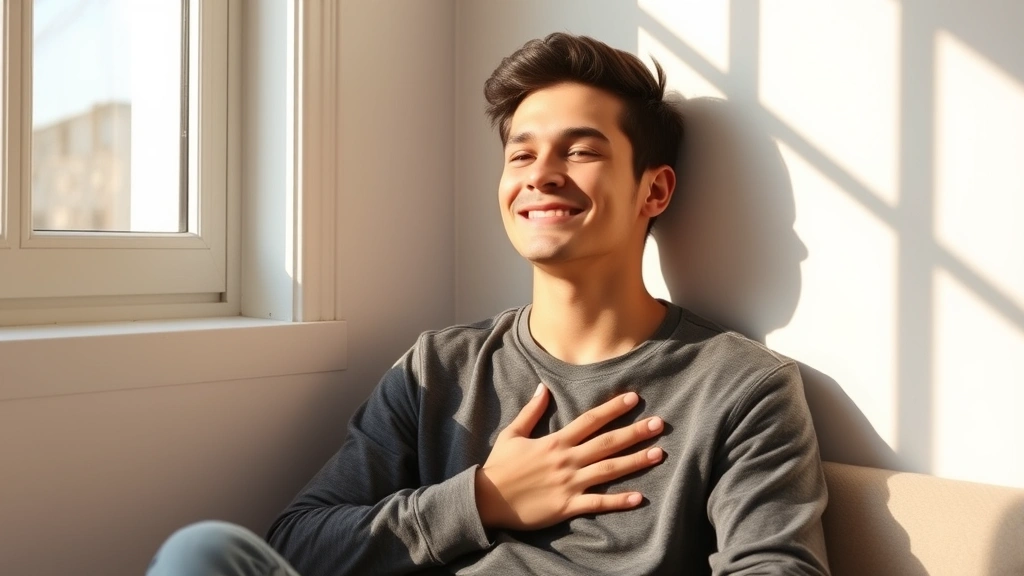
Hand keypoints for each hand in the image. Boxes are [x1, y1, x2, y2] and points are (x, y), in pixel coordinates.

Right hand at [474, 384, 663, 530]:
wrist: (486, 500)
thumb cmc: (499, 467)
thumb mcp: (512, 434)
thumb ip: (531, 412)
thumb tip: (542, 387)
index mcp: (555, 441)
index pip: (590, 421)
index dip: (613, 409)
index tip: (633, 398)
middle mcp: (566, 460)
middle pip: (607, 443)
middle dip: (635, 432)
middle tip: (660, 424)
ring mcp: (569, 484)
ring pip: (608, 471)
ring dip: (635, 462)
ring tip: (658, 454)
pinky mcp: (567, 506)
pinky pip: (597, 503)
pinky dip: (618, 501)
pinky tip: (639, 497)